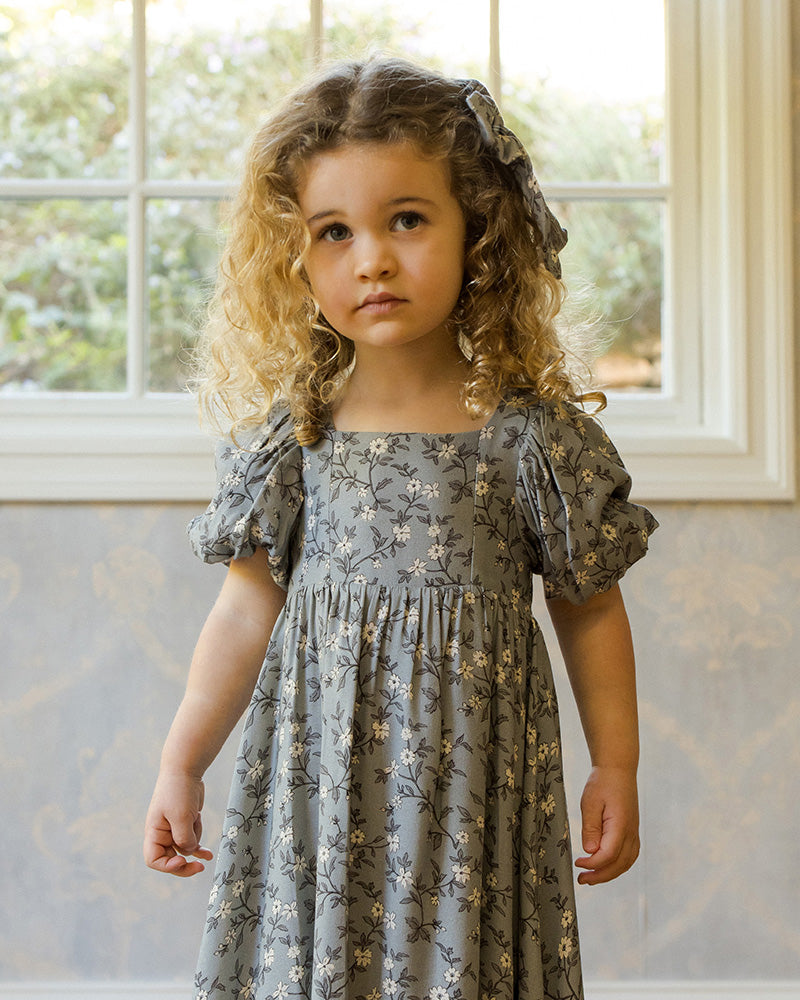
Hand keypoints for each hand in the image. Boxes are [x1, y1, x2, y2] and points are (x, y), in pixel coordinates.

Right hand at [144, 770, 213, 876]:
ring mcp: (174, 829)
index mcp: (154, 832)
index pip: (153, 860)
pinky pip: (192, 841)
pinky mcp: (186, 823)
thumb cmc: (179, 790)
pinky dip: (200, 846)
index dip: (167, 866)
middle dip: (185, 865)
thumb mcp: (181, 816)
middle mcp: (162, 833)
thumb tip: (189, 852)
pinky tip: (208, 854)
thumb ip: (184, 839)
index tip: (182, 861)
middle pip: (170, 859)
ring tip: (197, 818)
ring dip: (195, 841)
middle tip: (200, 868)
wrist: (186, 769)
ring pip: (185, 848)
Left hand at [574, 765, 638, 884]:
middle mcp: (631, 832)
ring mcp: (634, 833)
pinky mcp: (632, 832)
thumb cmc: (602, 783)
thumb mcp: (590, 802)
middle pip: (619, 864)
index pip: (609, 854)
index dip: (593, 864)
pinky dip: (618, 866)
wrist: (618, 770)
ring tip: (591, 878)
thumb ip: (590, 827)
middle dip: (600, 876)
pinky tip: (604, 867)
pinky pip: (629, 856)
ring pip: (626, 863)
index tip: (578, 863)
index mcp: (620, 824)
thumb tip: (589, 851)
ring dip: (609, 874)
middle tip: (581, 880)